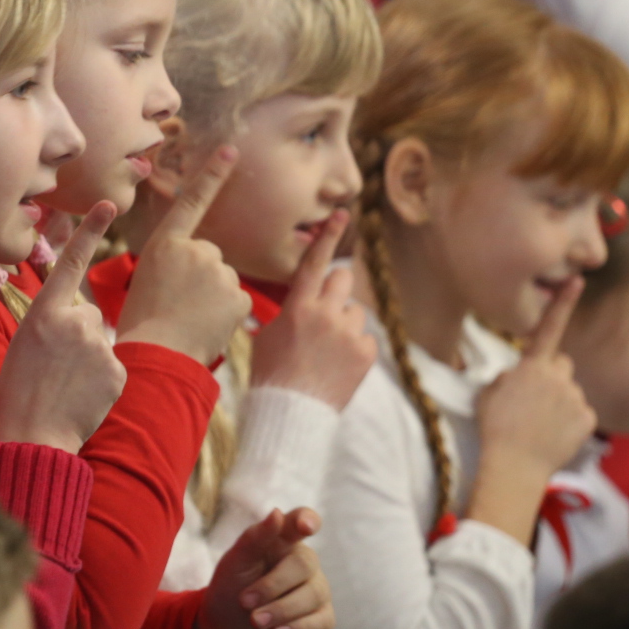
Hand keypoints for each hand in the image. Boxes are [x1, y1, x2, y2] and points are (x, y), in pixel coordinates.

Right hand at [0, 202, 128, 452]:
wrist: (32, 437)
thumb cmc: (17, 395)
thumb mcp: (23, 346)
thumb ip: (53, 325)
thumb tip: (82, 322)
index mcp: (43, 313)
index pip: (71, 262)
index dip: (90, 230)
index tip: (107, 204)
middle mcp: (74, 321)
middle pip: (89, 315)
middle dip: (79, 337)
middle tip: (55, 369)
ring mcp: (99, 345)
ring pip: (101, 343)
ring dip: (90, 361)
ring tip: (66, 387)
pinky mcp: (117, 370)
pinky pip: (113, 368)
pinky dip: (101, 383)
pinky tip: (82, 399)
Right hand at [116, 147, 250, 364]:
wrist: (156, 355)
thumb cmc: (143, 324)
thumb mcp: (148, 280)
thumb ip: (177, 264)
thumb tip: (204, 263)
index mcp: (166, 244)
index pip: (192, 201)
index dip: (212, 174)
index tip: (231, 149)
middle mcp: (196, 250)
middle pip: (210, 257)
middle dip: (202, 278)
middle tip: (178, 304)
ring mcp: (219, 271)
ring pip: (224, 280)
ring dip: (213, 298)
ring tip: (189, 319)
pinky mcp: (237, 295)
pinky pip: (236, 300)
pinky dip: (225, 314)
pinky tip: (206, 327)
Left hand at [195, 508, 333, 628]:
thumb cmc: (229, 593)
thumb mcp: (234, 564)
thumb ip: (255, 538)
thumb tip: (277, 512)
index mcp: (283, 542)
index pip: (302, 521)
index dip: (307, 520)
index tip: (305, 527)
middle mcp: (305, 564)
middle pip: (303, 564)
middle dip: (271, 586)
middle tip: (244, 602)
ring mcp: (317, 592)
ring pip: (313, 595)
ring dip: (279, 610)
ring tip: (255, 620)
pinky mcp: (322, 621)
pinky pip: (321, 621)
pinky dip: (296, 628)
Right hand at [249, 210, 377, 408]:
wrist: (291, 414)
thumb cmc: (269, 375)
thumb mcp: (263, 337)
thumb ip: (282, 313)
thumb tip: (289, 303)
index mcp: (298, 307)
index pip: (314, 262)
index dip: (329, 235)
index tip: (344, 213)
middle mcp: (326, 314)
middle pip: (343, 279)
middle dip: (335, 289)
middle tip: (323, 311)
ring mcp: (348, 334)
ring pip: (354, 310)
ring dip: (344, 322)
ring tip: (326, 350)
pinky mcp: (365, 353)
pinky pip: (364, 337)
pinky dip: (354, 346)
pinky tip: (337, 364)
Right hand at [467, 277, 595, 541]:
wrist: (513, 464)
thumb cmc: (494, 428)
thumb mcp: (490, 393)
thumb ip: (511, 377)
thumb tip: (523, 378)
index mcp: (532, 367)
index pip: (550, 328)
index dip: (564, 303)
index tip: (579, 281)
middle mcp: (559, 377)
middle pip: (562, 366)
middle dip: (553, 376)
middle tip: (535, 401)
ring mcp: (576, 398)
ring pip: (571, 392)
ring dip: (560, 402)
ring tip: (540, 425)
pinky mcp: (588, 419)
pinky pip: (581, 413)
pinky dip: (570, 423)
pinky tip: (554, 436)